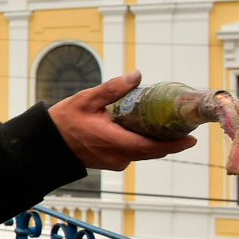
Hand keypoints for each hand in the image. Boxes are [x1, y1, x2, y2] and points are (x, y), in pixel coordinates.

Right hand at [48, 71, 196, 169]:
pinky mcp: (111, 162)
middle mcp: (117, 156)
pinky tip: (141, 129)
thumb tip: (136, 76)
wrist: (47, 144)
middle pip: (152, 151)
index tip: (191, 138)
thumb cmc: (63, 121)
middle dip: (170, 141)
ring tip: (164, 124)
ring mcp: (114, 162)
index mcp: (113, 141)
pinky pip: (132, 153)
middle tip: (184, 126)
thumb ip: (112, 89)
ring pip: (142, 153)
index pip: (151, 147)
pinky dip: (141, 143)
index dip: (173, 144)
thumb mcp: (86, 99)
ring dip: (154, 141)